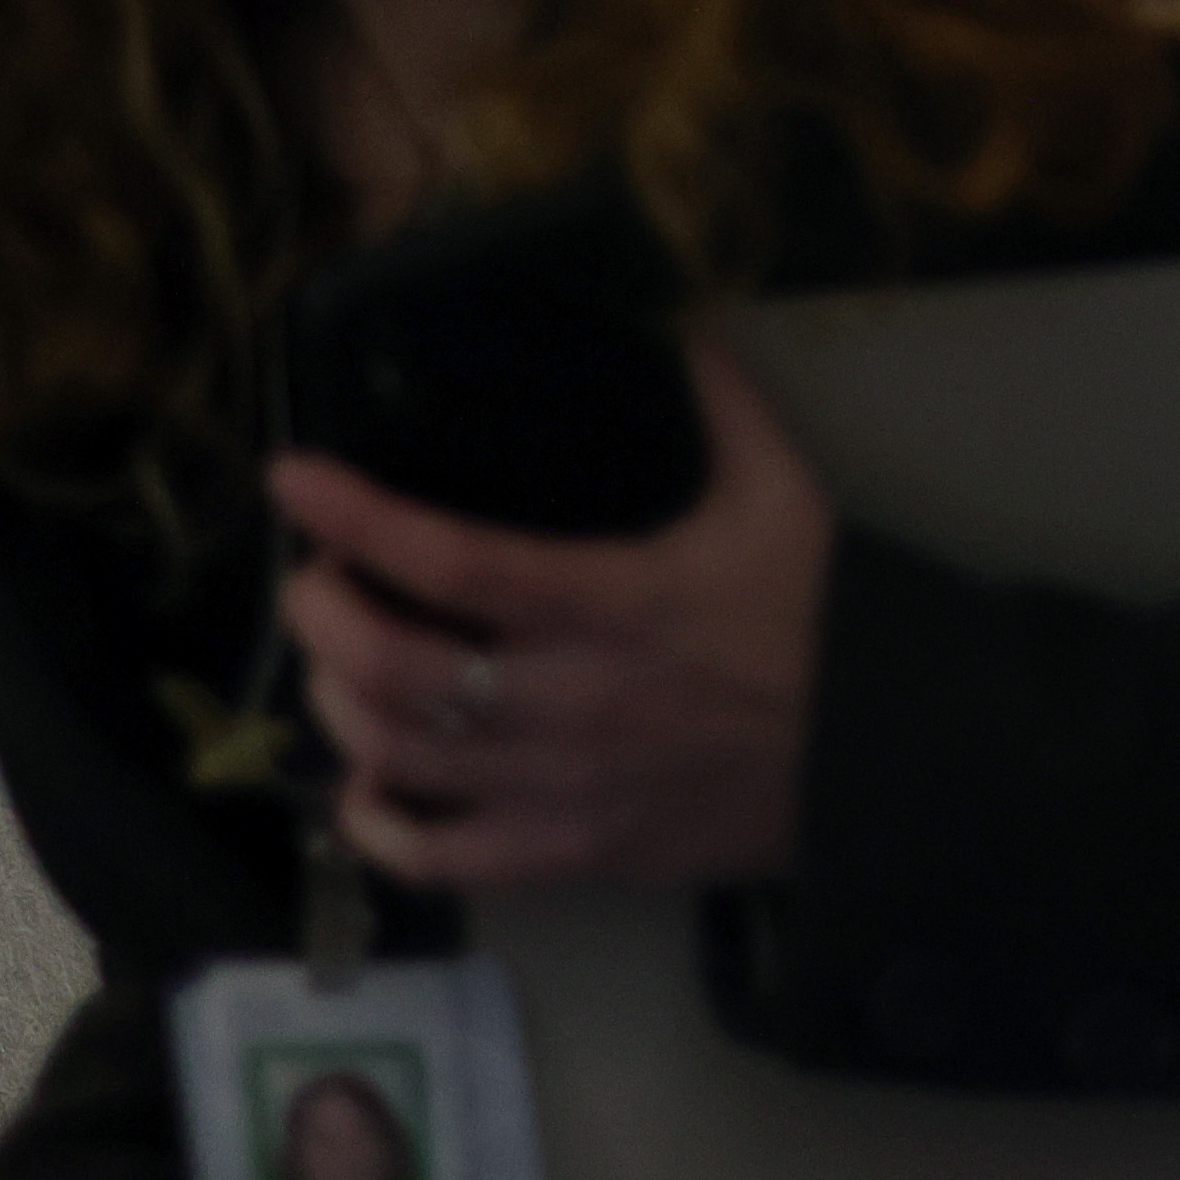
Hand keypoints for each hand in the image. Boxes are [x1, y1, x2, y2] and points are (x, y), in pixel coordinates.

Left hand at [270, 345, 834, 892]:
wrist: (883, 763)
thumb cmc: (825, 628)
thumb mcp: (785, 498)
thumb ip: (726, 406)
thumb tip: (685, 319)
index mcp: (615, 605)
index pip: (453, 561)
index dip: (357, 517)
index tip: (295, 479)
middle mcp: (571, 703)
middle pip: (393, 672)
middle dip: (324, 618)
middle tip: (318, 581)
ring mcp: (564, 790)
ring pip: (398, 761)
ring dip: (341, 706)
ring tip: (342, 663)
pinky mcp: (572, 856)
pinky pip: (440, 860)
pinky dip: (381, 824)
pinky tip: (374, 782)